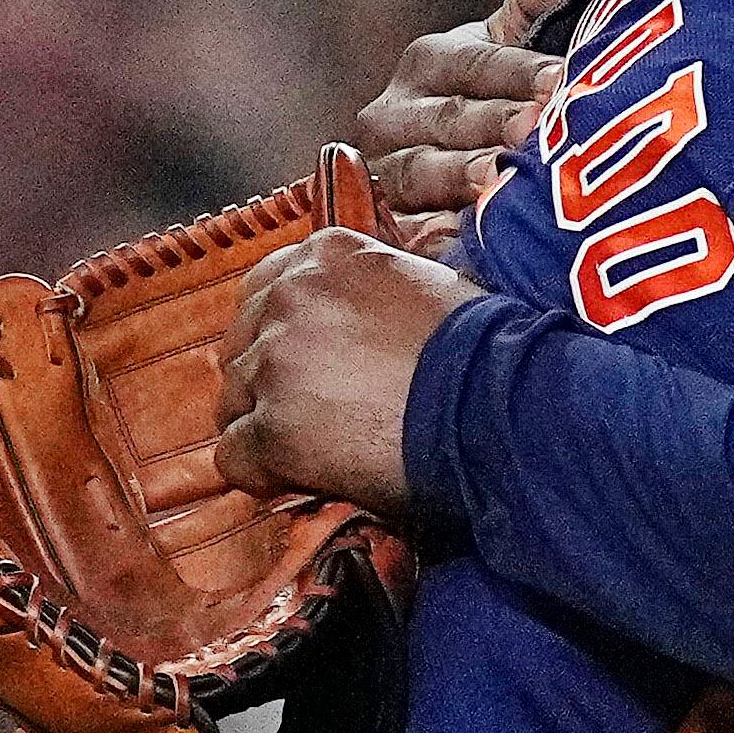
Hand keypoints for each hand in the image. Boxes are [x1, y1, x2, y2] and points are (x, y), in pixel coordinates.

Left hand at [213, 228, 486, 512]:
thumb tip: (352, 319)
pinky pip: (235, 457)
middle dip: (270, 380)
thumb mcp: (426, 286)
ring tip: (319, 449)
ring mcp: (276, 362)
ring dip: (267, 427)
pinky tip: (304, 477)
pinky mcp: (273, 427)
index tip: (313, 363)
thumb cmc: (485, 353)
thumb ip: (370, 288)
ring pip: (234, 401)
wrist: (499, 409)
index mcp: (326, 255)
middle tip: (317, 412)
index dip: (286, 333)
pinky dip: (264, 474)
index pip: (266, 289)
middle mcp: (291, 296)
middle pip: (242, 345)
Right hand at [357, 0, 576, 253]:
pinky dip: (434, 233)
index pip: (477, 64)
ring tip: (500, 180)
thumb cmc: (509, 95)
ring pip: (421, 172)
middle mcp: (397, 114)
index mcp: (431, 61)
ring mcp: (388, 172)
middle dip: (498, 123)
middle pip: (450, 118)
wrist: (478, 170)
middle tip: (539, 130)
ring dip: (461, 175)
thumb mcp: (519, 41)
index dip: (521, 71)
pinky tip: (466, 238)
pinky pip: (408, 231)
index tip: (564, 79)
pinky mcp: (389, 227)